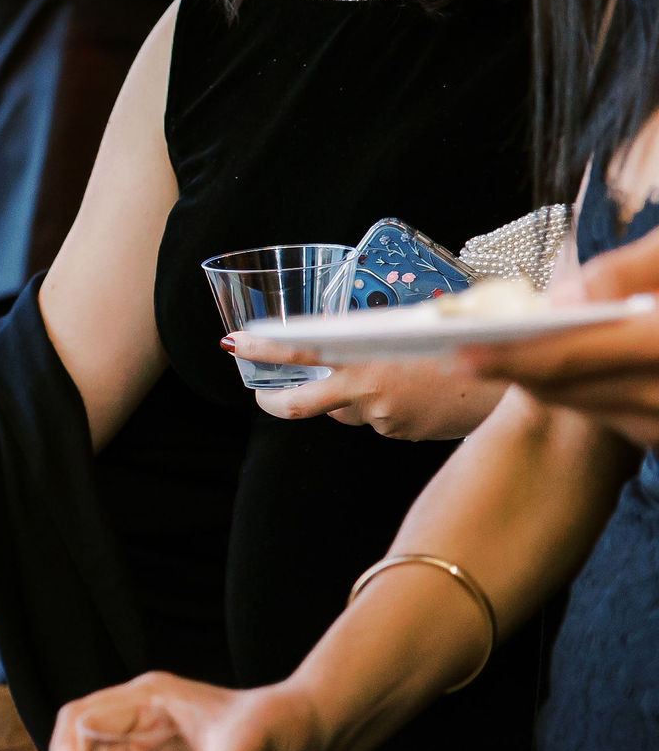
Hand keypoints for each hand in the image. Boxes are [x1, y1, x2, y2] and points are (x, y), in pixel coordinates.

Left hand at [231, 334, 504, 439]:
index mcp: (367, 348)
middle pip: (301, 402)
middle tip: (264, 395)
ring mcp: (380, 415)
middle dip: (276, 400)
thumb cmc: (473, 335)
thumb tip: (360, 332)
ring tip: (393, 376)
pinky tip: (420, 390)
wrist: (514, 378)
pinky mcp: (397, 431)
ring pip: (347, 408)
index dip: (264, 349)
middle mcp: (366, 385)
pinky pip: (379, 419)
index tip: (236, 344)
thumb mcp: (423, 319)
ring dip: (355, 395)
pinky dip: (388, 405)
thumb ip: (384, 330)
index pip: (300, 348)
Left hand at [454, 228, 658, 447]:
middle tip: (463, 353)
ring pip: (592, 409)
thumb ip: (631, 269)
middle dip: (519, 371)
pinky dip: (585, 396)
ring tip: (497, 360)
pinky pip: (622, 421)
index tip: (461, 349)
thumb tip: (560, 300)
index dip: (513, 356)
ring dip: (545, 386)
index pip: (575, 357)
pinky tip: (554, 373)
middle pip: (574, 389)